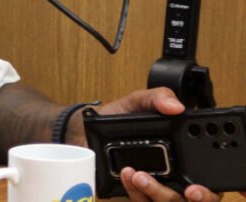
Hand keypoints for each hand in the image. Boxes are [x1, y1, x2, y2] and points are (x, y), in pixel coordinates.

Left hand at [98, 88, 244, 200]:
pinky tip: (126, 174)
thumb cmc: (114, 117)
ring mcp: (153, 188)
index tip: (195, 188)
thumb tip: (176, 106)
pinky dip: (135, 192)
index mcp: (181, 154)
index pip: (206, 179)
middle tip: (181, 190)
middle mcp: (171, 175)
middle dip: (187, 197)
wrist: (83, 130)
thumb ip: (156, 98)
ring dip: (157, 193)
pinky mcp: (134, 195)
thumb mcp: (136, 102)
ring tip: (138, 175)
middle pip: (191, 199)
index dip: (207, 189)